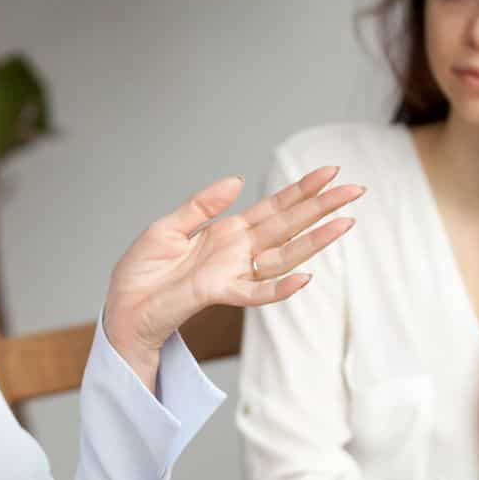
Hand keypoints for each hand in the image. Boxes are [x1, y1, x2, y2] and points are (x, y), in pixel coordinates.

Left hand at [103, 166, 362, 369]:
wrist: (123, 307)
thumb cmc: (142, 272)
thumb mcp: (168, 227)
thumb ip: (201, 205)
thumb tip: (237, 180)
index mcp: (227, 232)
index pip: (273, 208)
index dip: (301, 190)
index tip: (330, 171)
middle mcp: (237, 252)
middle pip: (288, 226)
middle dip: (321, 207)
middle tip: (355, 189)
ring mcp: (232, 273)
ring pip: (283, 256)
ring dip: (315, 241)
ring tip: (346, 223)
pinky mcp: (219, 293)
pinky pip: (256, 293)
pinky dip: (280, 287)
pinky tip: (306, 277)